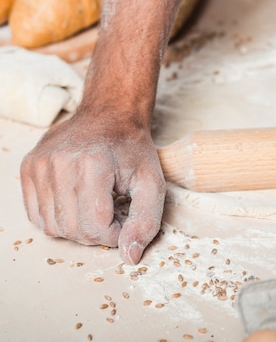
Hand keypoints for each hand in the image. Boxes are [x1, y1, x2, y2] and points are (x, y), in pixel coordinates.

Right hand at [20, 109, 165, 264]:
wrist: (110, 114)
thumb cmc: (132, 148)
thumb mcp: (152, 183)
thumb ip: (146, 221)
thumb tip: (130, 257)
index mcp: (91, 165)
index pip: (97, 226)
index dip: (116, 234)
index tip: (126, 220)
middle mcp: (59, 164)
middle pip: (73, 230)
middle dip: (98, 233)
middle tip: (113, 215)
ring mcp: (39, 165)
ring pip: (53, 227)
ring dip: (78, 228)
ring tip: (96, 208)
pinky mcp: (28, 168)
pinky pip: (37, 215)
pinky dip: (58, 219)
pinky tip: (77, 204)